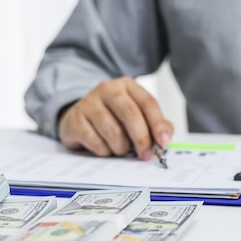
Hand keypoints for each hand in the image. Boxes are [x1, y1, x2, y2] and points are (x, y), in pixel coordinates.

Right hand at [57, 77, 172, 159]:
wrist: (80, 117)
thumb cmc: (113, 117)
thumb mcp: (136, 116)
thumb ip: (155, 124)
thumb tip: (165, 137)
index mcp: (127, 85)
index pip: (147, 102)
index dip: (158, 124)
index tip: (164, 141)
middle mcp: (107, 89)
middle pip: (130, 114)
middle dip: (141, 138)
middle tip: (145, 154)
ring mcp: (88, 102)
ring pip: (112, 131)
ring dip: (121, 147)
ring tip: (121, 149)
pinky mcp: (74, 118)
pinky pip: (95, 142)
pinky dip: (104, 151)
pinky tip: (104, 147)